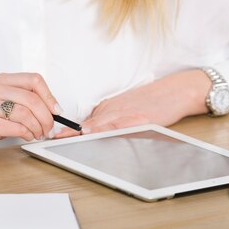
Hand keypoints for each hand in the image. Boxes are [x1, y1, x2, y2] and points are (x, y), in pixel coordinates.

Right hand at [0, 73, 60, 160]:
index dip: (50, 96)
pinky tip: (28, 136)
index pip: (34, 80)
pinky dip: (28, 134)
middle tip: (50, 128)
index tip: (56, 111)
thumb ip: (26, 102)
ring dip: (38, 128)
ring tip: (38, 134)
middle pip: (32, 99)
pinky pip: (17, 128)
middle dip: (47, 117)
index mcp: (2, 80)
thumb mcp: (6, 104)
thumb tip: (54, 110)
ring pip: (26, 114)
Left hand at [55, 70, 211, 137]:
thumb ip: (109, 119)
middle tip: (50, 138)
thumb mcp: (128, 108)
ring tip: (63, 138)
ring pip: (99, 124)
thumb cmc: (155, 101)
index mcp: (110, 109)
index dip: (68, 129)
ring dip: (81, 132)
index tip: (53, 135)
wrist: (178, 90)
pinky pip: (118, 124)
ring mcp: (126, 113)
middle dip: (69, 133)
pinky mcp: (139, 118)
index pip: (86, 121)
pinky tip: (92, 132)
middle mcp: (115, 110)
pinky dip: (104, 129)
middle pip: (88, 123)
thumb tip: (91, 131)